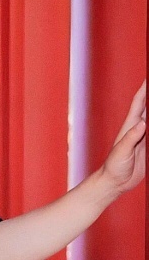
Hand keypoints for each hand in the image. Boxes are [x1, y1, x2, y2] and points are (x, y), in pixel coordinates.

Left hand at [101, 80, 145, 194]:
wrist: (114, 181)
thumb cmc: (113, 166)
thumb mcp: (122, 151)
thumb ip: (131, 138)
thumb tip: (142, 124)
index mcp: (130, 125)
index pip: (139, 102)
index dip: (145, 89)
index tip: (148, 78)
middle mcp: (138, 128)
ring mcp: (143, 137)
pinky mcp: (148, 147)